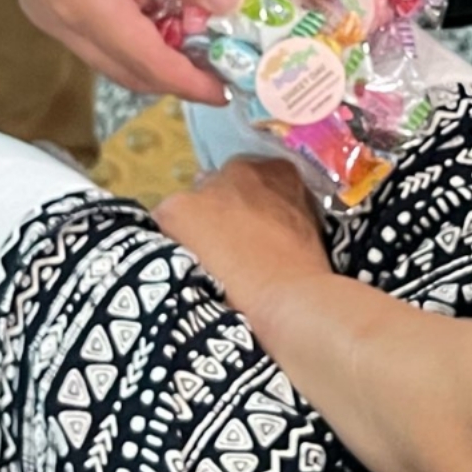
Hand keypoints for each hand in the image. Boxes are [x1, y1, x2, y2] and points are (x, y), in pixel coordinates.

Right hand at [0, 0, 230, 102]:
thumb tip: (227, 3)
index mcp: (89, 11)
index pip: (152, 67)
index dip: (194, 82)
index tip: (230, 89)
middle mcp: (63, 23)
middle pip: (128, 71)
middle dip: (176, 76)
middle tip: (219, 66)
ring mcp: (48, 9)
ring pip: (109, 52)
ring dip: (152, 51)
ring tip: (194, 33)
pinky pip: (93, 28)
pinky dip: (129, 27)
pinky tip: (155, 4)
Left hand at [154, 155, 335, 320]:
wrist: (290, 300)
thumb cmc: (307, 277)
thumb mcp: (304, 233)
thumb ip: (284, 217)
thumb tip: (265, 226)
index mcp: (278, 174)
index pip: (252, 182)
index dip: (245, 208)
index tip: (243, 233)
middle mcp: (241, 170)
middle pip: (216, 190)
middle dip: (216, 215)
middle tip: (222, 253)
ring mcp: (205, 188)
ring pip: (188, 210)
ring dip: (192, 232)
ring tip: (200, 269)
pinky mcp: (176, 210)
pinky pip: (163, 230)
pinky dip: (169, 248)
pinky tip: (180, 273)